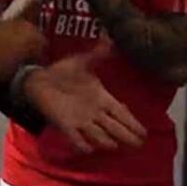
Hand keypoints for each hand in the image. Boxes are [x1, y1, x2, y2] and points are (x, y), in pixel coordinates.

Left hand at [23, 37, 146, 153]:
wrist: (40, 80)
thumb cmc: (64, 72)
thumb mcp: (82, 61)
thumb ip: (98, 53)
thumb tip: (110, 37)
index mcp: (102, 98)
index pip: (122, 114)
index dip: (133, 123)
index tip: (145, 133)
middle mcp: (95, 113)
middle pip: (116, 129)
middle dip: (127, 136)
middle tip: (139, 144)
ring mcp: (81, 121)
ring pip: (99, 136)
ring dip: (107, 141)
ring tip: (116, 145)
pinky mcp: (65, 126)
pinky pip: (76, 140)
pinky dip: (82, 145)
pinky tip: (89, 148)